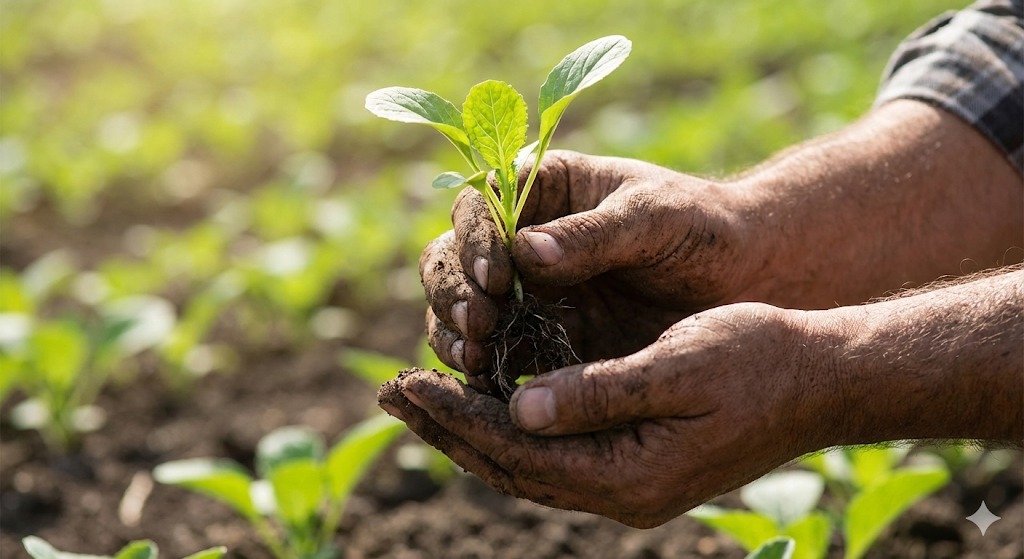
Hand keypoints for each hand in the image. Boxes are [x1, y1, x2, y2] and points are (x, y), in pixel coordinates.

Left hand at [380, 302, 832, 527]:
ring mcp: (625, 481)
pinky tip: (485, 399)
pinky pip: (551, 452)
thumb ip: (598, 392)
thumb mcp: (679, 367)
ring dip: (469, 429)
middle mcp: (619, 491)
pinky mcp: (632, 463)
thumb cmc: (758, 362)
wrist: (819, 380)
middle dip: (444, 428)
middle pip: (507, 465)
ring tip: (417, 398)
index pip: (514, 450)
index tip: (401, 380)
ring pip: (524, 462)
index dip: (453, 415)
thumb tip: (519, 408)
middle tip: (386, 392)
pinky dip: (509, 426)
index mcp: (627, 476)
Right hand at [419, 150, 754, 391]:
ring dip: (456, 334)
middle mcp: (520, 242)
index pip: (479, 208)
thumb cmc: (700, 228)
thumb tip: (525, 250)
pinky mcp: (539, 341)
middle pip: (451, 261)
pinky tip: (489, 387)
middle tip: (480, 325)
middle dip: (455, 293)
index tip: (497, 277)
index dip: (474, 242)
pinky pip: (493, 355)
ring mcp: (525, 295)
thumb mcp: (653, 218)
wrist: (744, 280)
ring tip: (478, 360)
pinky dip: (481, 371)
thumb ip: (593, 235)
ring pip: (460, 311)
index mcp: (541, 190)